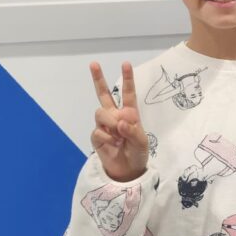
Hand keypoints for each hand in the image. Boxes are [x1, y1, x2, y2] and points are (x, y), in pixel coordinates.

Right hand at [89, 61, 149, 180]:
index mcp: (129, 113)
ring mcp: (104, 125)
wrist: (127, 171)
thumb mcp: (141, 142)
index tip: (125, 64)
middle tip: (93, 64)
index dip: (127, 78)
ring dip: (110, 123)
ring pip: (100, 112)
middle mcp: (115, 115)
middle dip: (98, 78)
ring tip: (118, 136)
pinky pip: (98, 131)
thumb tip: (120, 122)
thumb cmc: (138, 153)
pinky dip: (107, 138)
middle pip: (103, 94)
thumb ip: (132, 131)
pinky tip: (113, 144)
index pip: (128, 93)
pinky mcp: (96, 136)